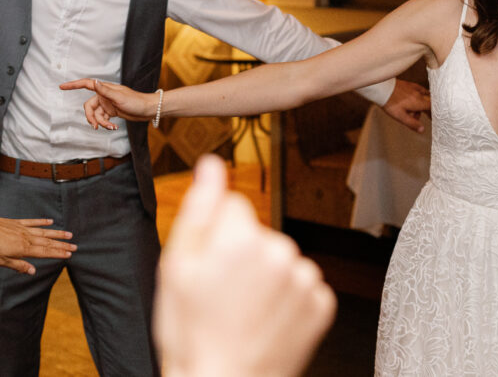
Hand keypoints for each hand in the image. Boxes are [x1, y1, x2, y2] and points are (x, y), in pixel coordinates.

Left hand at [0, 217, 76, 274]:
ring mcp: (23, 229)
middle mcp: (27, 238)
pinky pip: (33, 222)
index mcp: (24, 249)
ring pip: (44, 232)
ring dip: (57, 233)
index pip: (45, 252)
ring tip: (69, 234)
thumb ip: (19, 266)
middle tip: (75, 246)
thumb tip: (33, 271)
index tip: (69, 254)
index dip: (58, 253)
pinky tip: (50, 221)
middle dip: (62, 245)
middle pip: (48, 242)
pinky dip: (42, 222)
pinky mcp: (18, 223)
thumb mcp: (1, 261)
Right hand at [59, 78, 154, 129]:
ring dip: (100, 122)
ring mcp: (108, 104)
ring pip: (96, 115)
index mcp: (105, 89)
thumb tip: (94, 82)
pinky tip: (113, 127)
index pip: (86, 84)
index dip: (73, 85)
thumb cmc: (136, 101)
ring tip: (110, 127)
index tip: (62, 87)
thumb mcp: (119, 97)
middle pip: (89, 106)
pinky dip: (105, 124)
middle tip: (95, 126)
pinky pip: (102, 118)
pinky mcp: (112, 112)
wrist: (148, 110)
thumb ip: (105, 91)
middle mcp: (104, 96)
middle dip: (91, 117)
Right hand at [154, 155, 335, 376]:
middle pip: (257, 232)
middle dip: (241, 254)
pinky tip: (264, 320)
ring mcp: (305, 279)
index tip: (207, 267)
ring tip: (242, 312)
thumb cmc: (191, 333)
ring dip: (264, 277)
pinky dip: (286, 299)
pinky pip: (299, 285)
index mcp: (243, 237)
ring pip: (279, 258)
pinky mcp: (321, 304)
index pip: (232, 205)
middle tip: (221, 295)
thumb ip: (199, 207)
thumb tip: (211, 165)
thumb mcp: (176, 267)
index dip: (214, 235)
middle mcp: (281, 250)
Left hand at [381, 78, 429, 131]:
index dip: (434, 113)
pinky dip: (419, 95)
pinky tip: (416, 97)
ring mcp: (414, 88)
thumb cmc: (391, 103)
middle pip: (429, 102)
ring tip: (413, 112)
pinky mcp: (409, 84)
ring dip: (422, 104)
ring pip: (424, 96)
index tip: (434, 118)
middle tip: (427, 116)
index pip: (432, 108)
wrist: (383, 89)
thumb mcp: (401, 117)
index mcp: (419, 103)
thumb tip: (422, 129)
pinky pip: (419, 90)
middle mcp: (419, 94)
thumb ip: (412, 123)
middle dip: (429, 110)